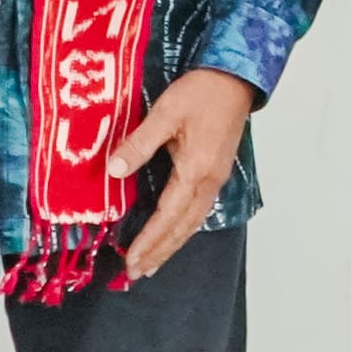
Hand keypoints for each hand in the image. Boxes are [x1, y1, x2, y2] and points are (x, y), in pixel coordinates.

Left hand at [111, 67, 259, 281]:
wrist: (236, 78)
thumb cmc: (202, 91)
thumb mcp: (165, 113)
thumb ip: (139, 144)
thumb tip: (114, 170)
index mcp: (195, 170)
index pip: (168, 216)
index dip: (149, 241)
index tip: (131, 260)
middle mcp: (209, 182)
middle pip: (183, 228)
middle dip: (160, 252)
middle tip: (137, 273)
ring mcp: (216, 178)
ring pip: (193, 222)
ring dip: (172, 245)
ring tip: (152, 263)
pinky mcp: (216, 172)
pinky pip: (199, 211)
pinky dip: (183, 229)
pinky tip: (174, 233)